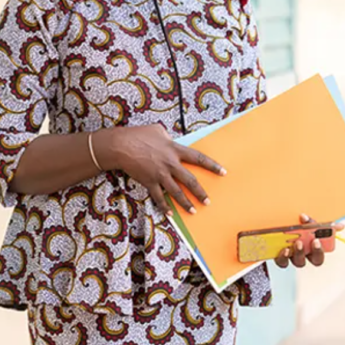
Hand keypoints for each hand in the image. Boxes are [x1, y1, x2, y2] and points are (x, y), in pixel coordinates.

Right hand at [96, 124, 225, 216]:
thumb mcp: (158, 130)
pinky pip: (158, 197)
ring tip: (194, 211)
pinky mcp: (149, 182)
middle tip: (208, 201)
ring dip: (186, 203)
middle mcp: (170, 164)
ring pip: (176, 192)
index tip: (223, 172)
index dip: (212, 165)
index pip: (198, 158)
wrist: (121, 145)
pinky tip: (170, 214)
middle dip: (200, 192)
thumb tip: (172, 141)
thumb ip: (168, 138)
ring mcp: (160, 174)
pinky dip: (164, 207)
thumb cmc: (139, 134)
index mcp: (175, 149)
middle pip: (189, 180)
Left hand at [274, 214, 344, 268]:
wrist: (277, 229)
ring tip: (297, 243)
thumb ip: (321, 225)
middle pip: (314, 261)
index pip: (320, 256)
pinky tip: (284, 249)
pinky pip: (282, 262)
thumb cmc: (297, 227)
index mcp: (313, 249)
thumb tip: (341, 226)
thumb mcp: (309, 224)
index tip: (316, 240)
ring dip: (299, 253)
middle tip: (311, 241)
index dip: (319, 250)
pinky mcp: (280, 258)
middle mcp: (305, 256)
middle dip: (314, 251)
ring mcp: (293, 258)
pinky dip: (283, 257)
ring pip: (299, 262)